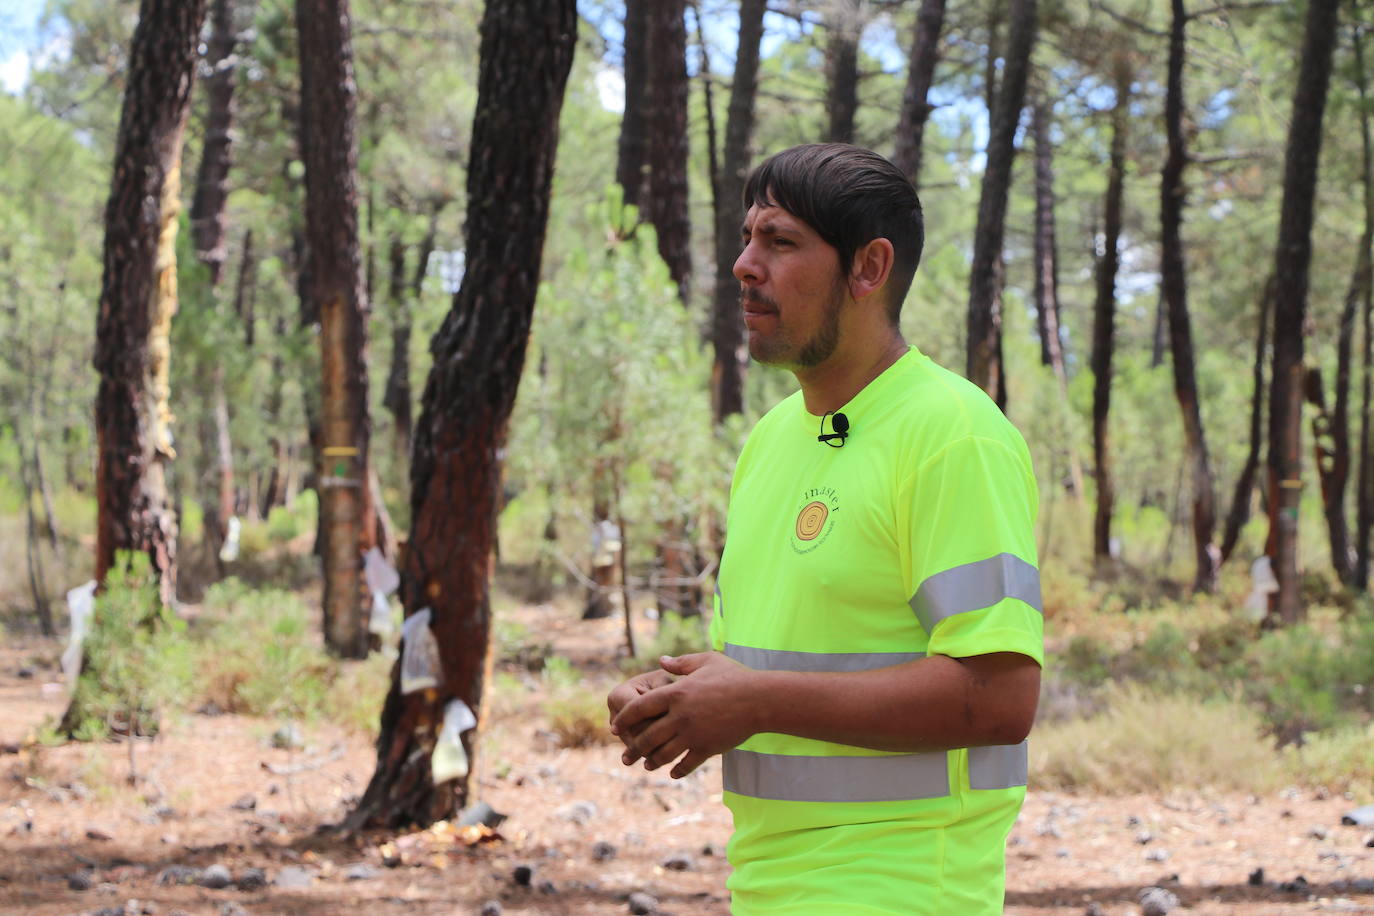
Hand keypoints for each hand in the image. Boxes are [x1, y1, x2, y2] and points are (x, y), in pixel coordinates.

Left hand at [611, 652, 759, 778]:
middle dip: (633, 748)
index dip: (624, 719)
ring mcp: (693, 734)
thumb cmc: (734, 676)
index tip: (614, 727)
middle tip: (625, 758)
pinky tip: (674, 772)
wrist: (760, 699)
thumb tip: (661, 661)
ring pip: (663, 753)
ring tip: (647, 765)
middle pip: (647, 736)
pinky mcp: (707, 748)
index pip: (639, 708)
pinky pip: (687, 763)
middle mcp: (680, 716)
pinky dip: (678, 769)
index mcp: (675, 693)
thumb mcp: (706, 661)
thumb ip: (680, 663)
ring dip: (652, 761)